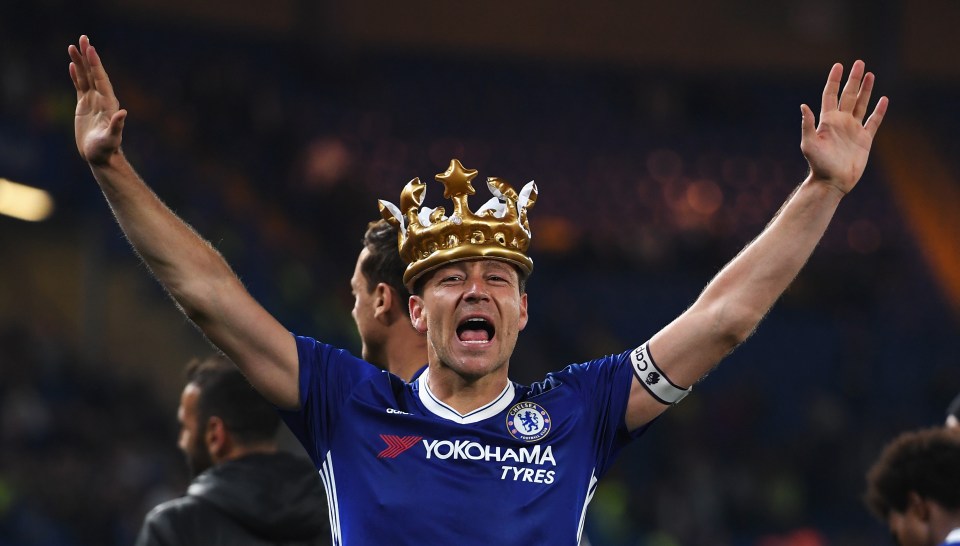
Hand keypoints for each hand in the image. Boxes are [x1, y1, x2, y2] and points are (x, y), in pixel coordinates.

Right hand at [68, 35, 126, 165]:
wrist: (100, 156)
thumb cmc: (106, 149)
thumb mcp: (111, 138)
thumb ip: (117, 126)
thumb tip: (123, 113)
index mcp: (108, 103)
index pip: (101, 79)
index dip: (96, 64)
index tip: (91, 49)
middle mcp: (101, 99)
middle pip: (93, 73)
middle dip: (88, 56)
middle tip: (83, 38)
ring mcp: (92, 101)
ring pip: (85, 77)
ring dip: (80, 62)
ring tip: (73, 46)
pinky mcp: (84, 106)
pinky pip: (80, 86)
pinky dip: (76, 75)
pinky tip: (72, 64)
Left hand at [800, 60, 888, 194]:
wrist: (832, 181)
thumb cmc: (818, 164)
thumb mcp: (809, 144)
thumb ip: (807, 125)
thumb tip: (803, 106)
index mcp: (827, 121)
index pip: (830, 95)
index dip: (834, 80)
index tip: (838, 65)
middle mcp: (841, 122)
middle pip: (848, 95)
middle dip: (853, 79)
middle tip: (859, 63)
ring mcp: (853, 129)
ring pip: (861, 104)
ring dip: (866, 90)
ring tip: (870, 74)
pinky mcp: (865, 139)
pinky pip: (874, 121)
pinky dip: (879, 110)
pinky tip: (883, 99)